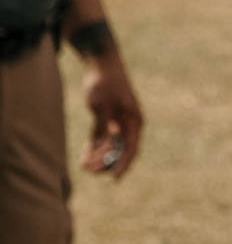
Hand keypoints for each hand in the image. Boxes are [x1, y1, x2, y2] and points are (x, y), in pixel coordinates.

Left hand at [79, 55, 141, 177]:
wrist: (102, 65)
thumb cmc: (105, 84)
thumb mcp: (101, 105)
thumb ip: (102, 126)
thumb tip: (102, 145)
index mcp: (134, 121)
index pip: (131, 148)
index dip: (123, 164)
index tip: (114, 178)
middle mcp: (129, 125)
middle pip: (121, 150)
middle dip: (107, 163)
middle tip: (92, 172)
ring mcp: (119, 122)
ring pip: (111, 146)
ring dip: (99, 157)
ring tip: (85, 167)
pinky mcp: (108, 119)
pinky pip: (102, 138)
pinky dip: (95, 147)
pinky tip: (85, 156)